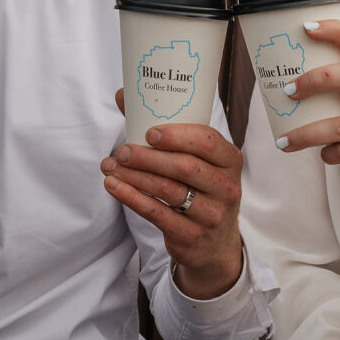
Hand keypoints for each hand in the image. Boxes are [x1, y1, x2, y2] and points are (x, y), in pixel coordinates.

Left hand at [101, 90, 242, 299]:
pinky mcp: (191, 235)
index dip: (178, 135)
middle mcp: (226, 187)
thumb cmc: (199, 190)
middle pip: (185, 166)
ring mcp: (211, 214)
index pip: (207, 142)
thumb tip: (126, 95)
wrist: (214, 244)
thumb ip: (166, 131)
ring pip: (169, 190)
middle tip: (122, 150)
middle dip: (149, 157)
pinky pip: (157, 213)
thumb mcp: (197, 163)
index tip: (149, 131)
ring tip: (110, 166)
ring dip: (134, 176)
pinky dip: (132, 197)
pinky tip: (113, 186)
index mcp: (229, 161)